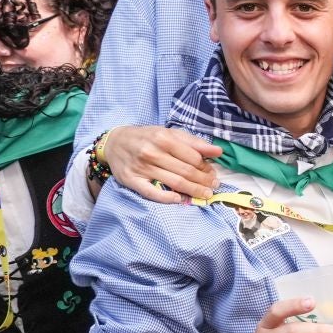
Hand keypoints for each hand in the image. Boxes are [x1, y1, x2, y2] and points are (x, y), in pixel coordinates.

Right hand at [104, 126, 220, 202]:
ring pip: (174, 183)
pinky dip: (166, 198)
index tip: (213, 173)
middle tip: (214, 186)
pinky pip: (151, 193)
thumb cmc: (147, 137)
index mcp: (164, 139)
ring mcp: (141, 168)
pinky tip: (179, 199)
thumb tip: (218, 151)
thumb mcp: (169, 133)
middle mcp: (152, 153)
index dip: (206, 167)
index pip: (193, 157)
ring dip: (193, 191)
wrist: (114, 142)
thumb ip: (194, 142)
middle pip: (186, 172)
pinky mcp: (131, 180)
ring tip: (206, 194)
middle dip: (204, 181)